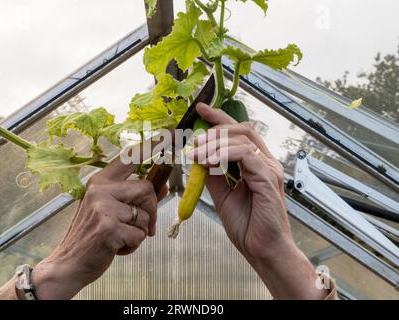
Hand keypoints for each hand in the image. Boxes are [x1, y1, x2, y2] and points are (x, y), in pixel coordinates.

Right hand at [31, 158, 160, 299]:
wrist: (69, 263)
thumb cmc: (92, 235)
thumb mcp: (110, 210)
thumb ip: (135, 197)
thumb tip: (163, 187)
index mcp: (100, 181)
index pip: (130, 157)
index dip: (152, 144)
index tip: (170, 132)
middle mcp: (100, 190)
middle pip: (146, 189)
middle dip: (152, 210)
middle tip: (145, 227)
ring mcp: (103, 208)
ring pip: (145, 215)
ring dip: (140, 232)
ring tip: (121, 237)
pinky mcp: (109, 229)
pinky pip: (139, 235)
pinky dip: (134, 246)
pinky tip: (116, 248)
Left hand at [188, 103, 328, 299]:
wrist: (262, 250)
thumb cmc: (248, 226)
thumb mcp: (222, 195)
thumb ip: (213, 175)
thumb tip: (198, 158)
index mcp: (255, 164)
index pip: (238, 132)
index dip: (219, 118)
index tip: (200, 110)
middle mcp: (265, 162)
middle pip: (241, 129)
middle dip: (215, 129)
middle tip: (194, 140)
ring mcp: (269, 169)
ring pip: (242, 139)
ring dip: (214, 143)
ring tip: (196, 153)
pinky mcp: (268, 178)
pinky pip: (245, 155)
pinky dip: (224, 154)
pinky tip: (207, 162)